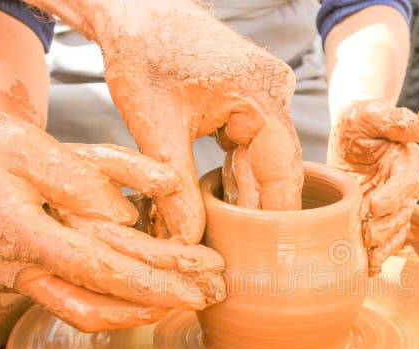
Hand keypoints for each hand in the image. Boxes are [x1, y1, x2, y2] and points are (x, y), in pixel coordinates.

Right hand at [0, 103, 223, 331]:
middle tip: (209, 298)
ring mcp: (16, 278)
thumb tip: (127, 215)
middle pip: (102, 303)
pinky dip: (110, 303)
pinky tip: (139, 298)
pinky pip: (70, 300)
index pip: (105, 273)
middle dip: (161, 303)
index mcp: (24, 237)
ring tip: (184, 301)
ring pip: (85, 312)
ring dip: (137, 310)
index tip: (201, 284)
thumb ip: (81, 178)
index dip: (157, 283)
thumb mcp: (25, 144)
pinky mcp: (17, 274)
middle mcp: (20, 269)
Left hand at [93, 1, 303, 240]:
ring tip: (235, 236)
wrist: (134, 11)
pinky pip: (249, 144)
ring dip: (245, 193)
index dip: (278, 215)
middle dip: (258, 209)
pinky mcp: (248, 98)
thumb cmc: (142, 52)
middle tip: (248, 254)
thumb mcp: (155, 125)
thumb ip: (175, 186)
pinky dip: (235, 172)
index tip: (275, 254)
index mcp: (261, 94)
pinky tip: (225, 204)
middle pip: (276, 166)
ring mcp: (264, 93)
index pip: (283, 168)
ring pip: (262, 158)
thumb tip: (187, 239)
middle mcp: (274, 91)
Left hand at [328, 99, 418, 273]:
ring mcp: (394, 205)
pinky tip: (365, 269)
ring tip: (366, 258)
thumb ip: (395, 118)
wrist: (351, 133)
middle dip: (385, 227)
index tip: (374, 205)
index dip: (393, 196)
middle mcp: (407, 187)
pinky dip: (377, 257)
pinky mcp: (380, 218)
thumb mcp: (372, 113)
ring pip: (395, 232)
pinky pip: (386, 242)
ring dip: (382, 248)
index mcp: (409, 162)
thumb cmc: (362, 120)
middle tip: (365, 235)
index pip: (406, 183)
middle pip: (402, 213)